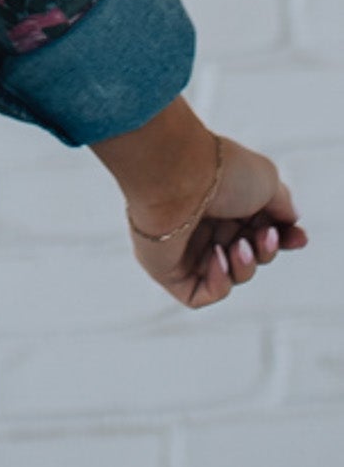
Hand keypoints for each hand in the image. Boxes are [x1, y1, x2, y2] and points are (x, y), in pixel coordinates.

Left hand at [124, 132, 307, 308]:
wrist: (175, 175)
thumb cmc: (220, 172)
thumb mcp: (266, 179)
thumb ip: (281, 204)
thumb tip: (290, 220)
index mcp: (222, 197)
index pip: (257, 228)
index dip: (282, 238)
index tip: (299, 239)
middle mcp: (202, 220)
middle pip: (248, 254)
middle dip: (265, 251)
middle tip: (265, 237)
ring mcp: (184, 246)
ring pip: (229, 276)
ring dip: (244, 266)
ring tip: (238, 246)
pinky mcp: (167, 269)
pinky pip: (200, 294)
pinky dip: (218, 283)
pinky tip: (216, 257)